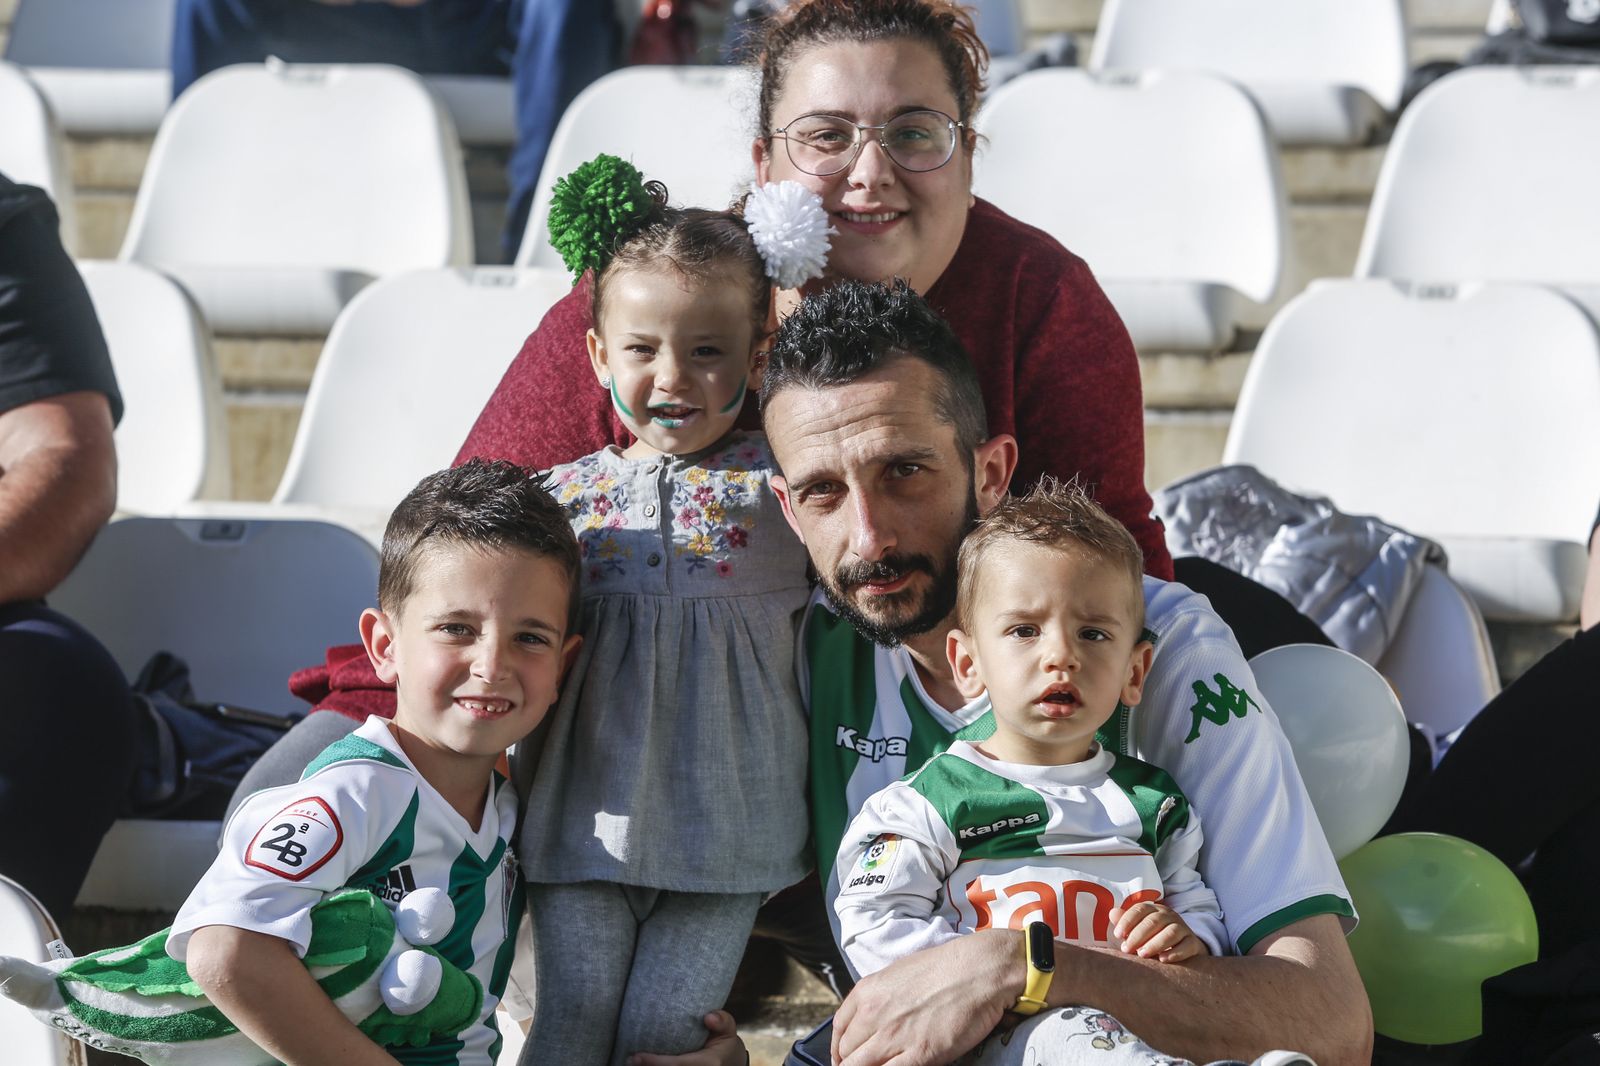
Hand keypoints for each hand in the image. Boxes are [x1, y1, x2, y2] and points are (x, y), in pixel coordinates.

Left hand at [628, 1011, 746, 1065]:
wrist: (730, 1065)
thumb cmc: (725, 1045)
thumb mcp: (728, 1030)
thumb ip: (722, 1021)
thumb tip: (709, 1017)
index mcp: (709, 1064)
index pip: (677, 1065)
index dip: (655, 1063)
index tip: (636, 1056)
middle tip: (629, 1059)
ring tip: (632, 1063)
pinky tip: (642, 1065)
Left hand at [831, 931, 1015, 1065]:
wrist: (979, 969)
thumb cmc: (944, 968)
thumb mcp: (898, 974)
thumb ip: (879, 998)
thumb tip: (871, 1019)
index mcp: (867, 992)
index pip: (839, 1029)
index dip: (839, 1048)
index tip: (844, 1057)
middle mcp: (874, 1014)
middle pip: (847, 1052)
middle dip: (850, 1063)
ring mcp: (895, 1036)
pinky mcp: (920, 1054)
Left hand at [1110, 901, 1206, 963]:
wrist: (1184, 949)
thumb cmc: (1153, 938)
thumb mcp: (1139, 930)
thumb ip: (1126, 922)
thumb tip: (1112, 913)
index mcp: (1154, 910)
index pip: (1140, 909)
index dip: (1127, 921)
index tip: (1117, 935)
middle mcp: (1169, 915)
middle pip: (1153, 921)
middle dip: (1138, 935)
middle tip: (1126, 949)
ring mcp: (1183, 928)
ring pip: (1170, 932)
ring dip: (1155, 943)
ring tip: (1142, 954)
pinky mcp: (1193, 943)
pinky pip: (1186, 946)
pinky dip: (1175, 953)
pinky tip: (1163, 960)